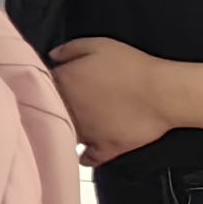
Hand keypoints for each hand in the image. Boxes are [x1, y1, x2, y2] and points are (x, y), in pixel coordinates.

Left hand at [47, 36, 169, 160]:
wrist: (162, 93)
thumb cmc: (131, 66)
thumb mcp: (98, 45)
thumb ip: (70, 49)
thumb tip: (53, 56)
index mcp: (65, 83)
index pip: (41, 86)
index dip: (44, 85)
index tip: (49, 86)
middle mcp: (70, 110)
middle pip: (50, 112)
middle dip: (52, 109)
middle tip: (61, 106)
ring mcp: (87, 132)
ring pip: (66, 135)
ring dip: (66, 132)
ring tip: (69, 129)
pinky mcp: (106, 148)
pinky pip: (89, 158)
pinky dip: (85, 156)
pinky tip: (85, 153)